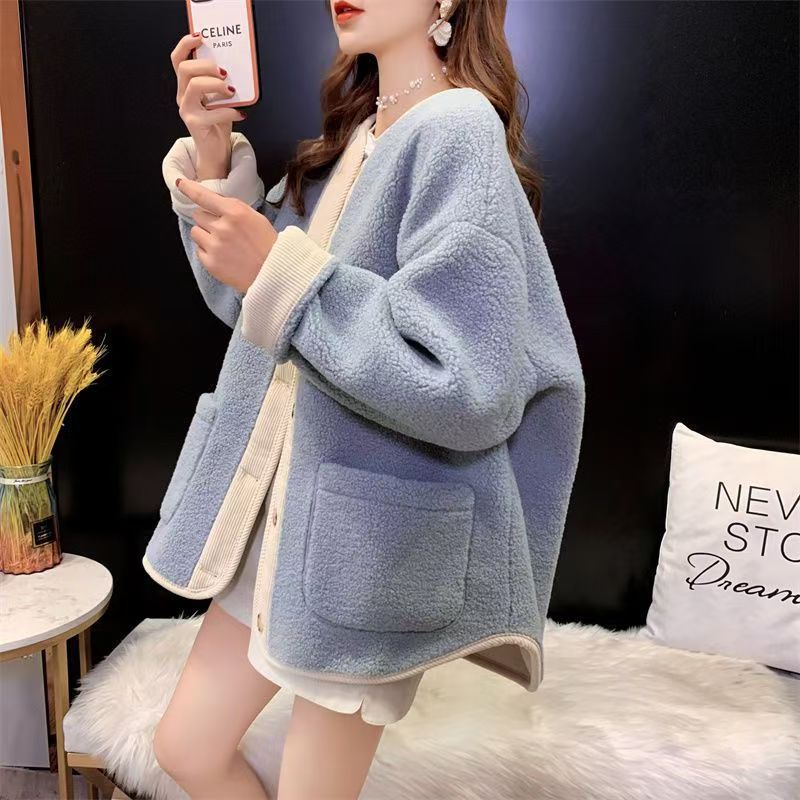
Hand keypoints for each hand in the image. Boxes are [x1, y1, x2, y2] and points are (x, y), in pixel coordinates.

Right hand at [171, 32, 245, 162]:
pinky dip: (229, 111)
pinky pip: (212, 112)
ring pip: (194, 86)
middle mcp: (183, 96)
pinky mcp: (194, 124)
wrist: (217, 151)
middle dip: (206, 66)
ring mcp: (187, 110)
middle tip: (224, 72)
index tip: (201, 37)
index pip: (178, 60)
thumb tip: (235, 68)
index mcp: (187, 86)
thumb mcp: (222, 98)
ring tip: (231, 91)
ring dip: (215, 85)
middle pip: (185, 69)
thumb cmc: (219, 123)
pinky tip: (241, 113)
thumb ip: (222, 84)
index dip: (186, 45)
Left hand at [175, 178, 277, 293]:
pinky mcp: (210, 263)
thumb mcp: (256, 219)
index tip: (180, 183)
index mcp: (236, 212)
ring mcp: (215, 246)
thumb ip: (234, 210)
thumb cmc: (269, 246)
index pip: (204, 196)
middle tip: (223, 230)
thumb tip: (213, 204)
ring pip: (195, 232)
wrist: (275, 275)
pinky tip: (223, 256)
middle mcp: (222, 227)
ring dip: (205, 235)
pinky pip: (199, 250)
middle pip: (198, 214)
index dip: (189, 188)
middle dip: (207, 220)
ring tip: (223, 244)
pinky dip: (207, 252)